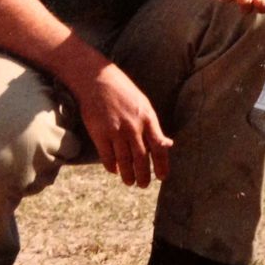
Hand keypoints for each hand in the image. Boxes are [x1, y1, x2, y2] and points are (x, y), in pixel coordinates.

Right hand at [74, 63, 172, 188]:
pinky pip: (107, 156)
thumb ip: (154, 126)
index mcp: (148, 118)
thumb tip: (167, 144)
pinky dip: (111, 166)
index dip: (161, 164)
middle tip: (144, 185)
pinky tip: (114, 170)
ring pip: (124, 160)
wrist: (97, 80)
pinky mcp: (99, 133)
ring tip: (129, 182)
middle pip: (141, 158)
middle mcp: (133, 126)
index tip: (162, 177)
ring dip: (128, 175)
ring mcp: (115, 130)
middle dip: (144, 175)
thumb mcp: (144, 105)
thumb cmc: (124, 92)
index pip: (158, 147)